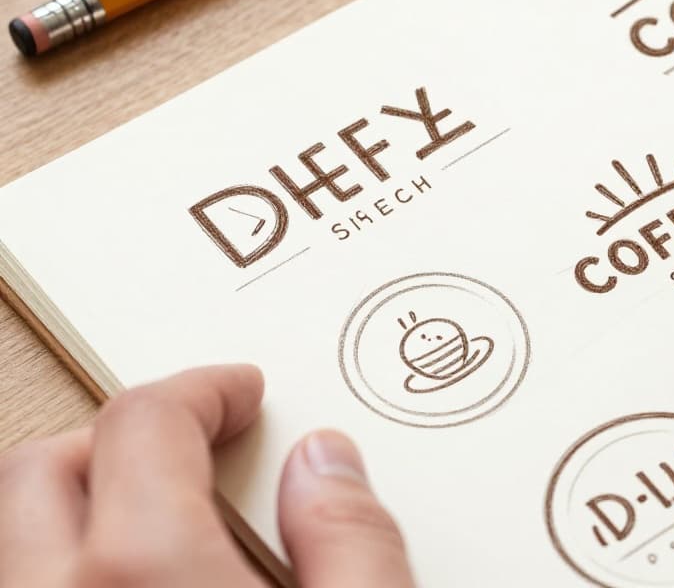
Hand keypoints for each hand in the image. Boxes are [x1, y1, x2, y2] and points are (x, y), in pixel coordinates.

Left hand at [0, 365, 414, 587]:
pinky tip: (133, 584)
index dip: (201, 390)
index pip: (144, 424)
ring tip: (159, 516)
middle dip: (119, 435)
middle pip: (43, 469)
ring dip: (80, 506)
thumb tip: (329, 464)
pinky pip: (27, 587)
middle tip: (194, 442)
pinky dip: (65, 568)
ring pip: (13, 540)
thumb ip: (353, 543)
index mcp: (145, 576)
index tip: (238, 394)